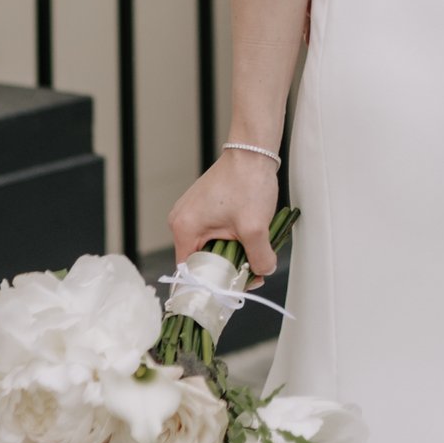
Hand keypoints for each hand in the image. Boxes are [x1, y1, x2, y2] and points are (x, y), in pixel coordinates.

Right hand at [166, 145, 282, 281]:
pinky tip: (248, 237)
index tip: (231, 290)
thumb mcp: (255, 227)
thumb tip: (262, 273)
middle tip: (250, 272)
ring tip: (252, 251)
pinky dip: (230, 240)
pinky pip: (213, 235)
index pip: (190, 272)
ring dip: (231, 254)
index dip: (211, 284)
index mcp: (184, 228)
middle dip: (226, 269)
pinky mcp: (203, 209)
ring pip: (210, 248)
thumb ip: (259, 258)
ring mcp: (191, 214)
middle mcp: (181, 221)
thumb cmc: (248, 182)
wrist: (253, 152)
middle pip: (201, 261)